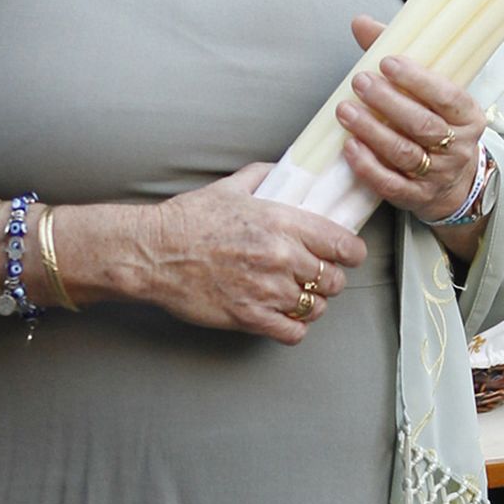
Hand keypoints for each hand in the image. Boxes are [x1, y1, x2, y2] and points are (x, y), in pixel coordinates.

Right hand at [133, 166, 365, 346]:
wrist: (152, 252)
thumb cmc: (188, 219)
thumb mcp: (230, 188)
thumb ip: (264, 176)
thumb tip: (287, 170)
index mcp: (282, 222)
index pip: (343, 244)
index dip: (351, 253)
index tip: (347, 255)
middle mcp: (280, 256)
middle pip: (334, 280)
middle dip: (329, 280)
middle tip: (315, 277)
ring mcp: (266, 290)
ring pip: (316, 308)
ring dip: (310, 304)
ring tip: (296, 297)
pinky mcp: (250, 317)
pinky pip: (293, 333)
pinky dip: (293, 328)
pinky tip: (283, 317)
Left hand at [336, 18, 487, 228]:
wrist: (455, 185)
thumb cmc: (437, 126)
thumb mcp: (431, 94)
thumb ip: (398, 59)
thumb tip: (360, 23)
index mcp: (468, 116)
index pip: (447, 96)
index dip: (417, 80)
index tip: (387, 63)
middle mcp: (458, 147)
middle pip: (422, 124)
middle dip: (388, 102)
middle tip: (359, 83)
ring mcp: (439, 175)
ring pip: (404, 153)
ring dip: (372, 131)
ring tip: (345, 111)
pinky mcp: (417, 198)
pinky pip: (391, 184)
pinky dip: (368, 166)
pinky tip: (349, 147)